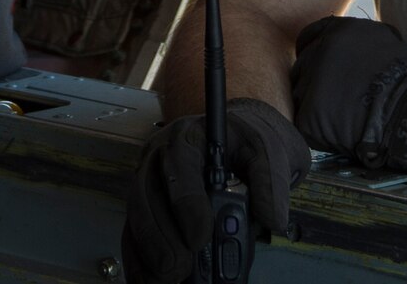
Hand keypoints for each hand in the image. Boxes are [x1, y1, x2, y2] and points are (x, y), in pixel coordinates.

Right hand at [121, 99, 308, 282]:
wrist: (240, 142)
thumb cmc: (247, 142)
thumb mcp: (267, 151)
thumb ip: (270, 182)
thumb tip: (272, 219)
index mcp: (187, 137)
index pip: (179, 165)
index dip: (185, 203)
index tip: (200, 237)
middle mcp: (159, 157)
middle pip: (145, 193)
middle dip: (159, 236)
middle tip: (180, 267)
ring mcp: (149, 181)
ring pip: (136, 216)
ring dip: (148, 252)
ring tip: (169, 277)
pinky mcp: (146, 206)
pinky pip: (134, 234)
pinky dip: (141, 260)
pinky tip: (155, 279)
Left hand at [289, 17, 406, 175]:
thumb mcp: (383, 41)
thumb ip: (356, 41)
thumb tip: (343, 45)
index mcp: (338, 30)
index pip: (308, 39)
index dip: (314, 55)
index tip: (322, 71)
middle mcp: (320, 51)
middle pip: (302, 68)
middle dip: (315, 83)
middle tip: (336, 101)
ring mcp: (313, 82)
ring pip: (301, 96)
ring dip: (316, 107)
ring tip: (344, 119)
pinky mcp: (311, 115)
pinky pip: (306, 125)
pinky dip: (321, 133)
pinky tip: (342, 134)